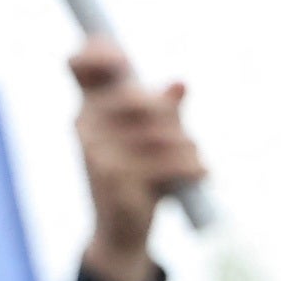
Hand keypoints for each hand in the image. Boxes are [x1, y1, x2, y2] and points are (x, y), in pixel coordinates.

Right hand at [69, 41, 205, 280]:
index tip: (122, 59)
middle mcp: (85, 125)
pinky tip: (200, 174)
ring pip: (163, 133)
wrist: (121, 229)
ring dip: (188, 149)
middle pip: (140, 99)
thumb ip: (162, 109)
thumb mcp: (150, 136)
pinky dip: (195, 168)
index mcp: (89, 107)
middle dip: (171, 118)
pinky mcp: (116, 178)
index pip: (80, 66)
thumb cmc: (138, 173)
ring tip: (191, 161)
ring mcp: (97, 151)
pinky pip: (172, 161)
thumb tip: (180, 84)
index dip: (97, 52)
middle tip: (184, 138)